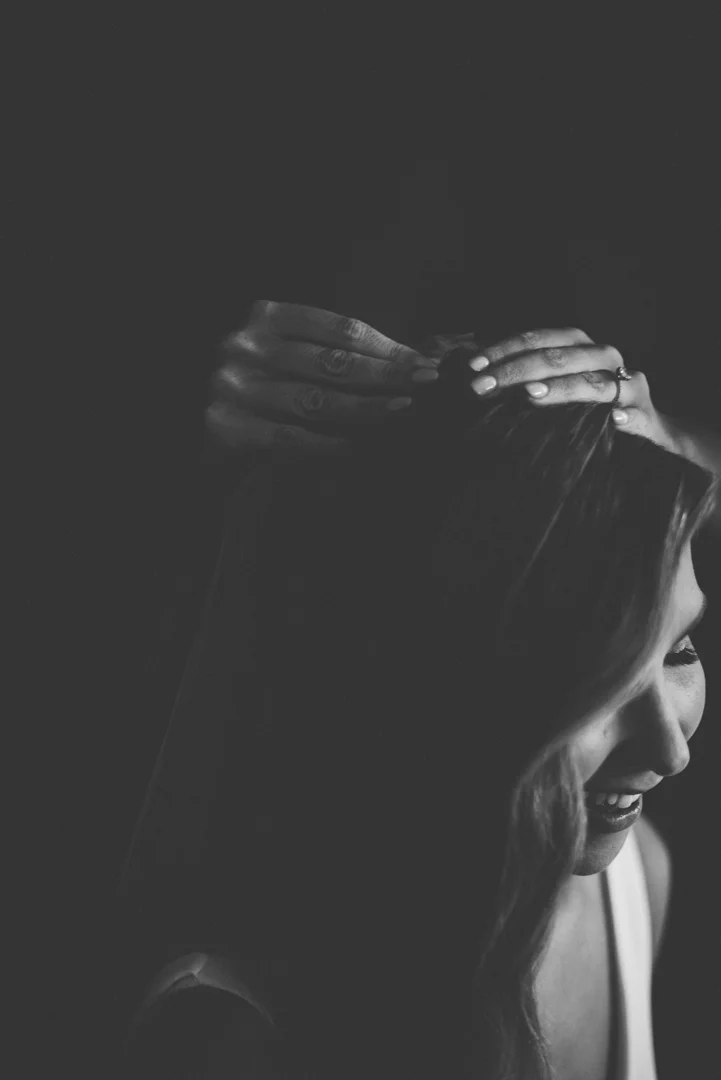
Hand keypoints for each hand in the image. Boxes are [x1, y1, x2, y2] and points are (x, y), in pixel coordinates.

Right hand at [204, 300, 439, 457]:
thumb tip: (405, 364)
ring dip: (366, 409)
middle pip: (332, 363)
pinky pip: (293, 439)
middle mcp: (248, 347)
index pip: (340, 330)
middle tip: (425, 386)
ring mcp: (236, 388)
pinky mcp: (228, 428)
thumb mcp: (287, 355)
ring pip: (316, 401)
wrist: (198, 426)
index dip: (386, 348)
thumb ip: (333, 354)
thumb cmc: (258, 389)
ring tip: (404, 413)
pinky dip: (332, 445)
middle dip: (385, 376)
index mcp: (268, 317)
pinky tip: (363, 448)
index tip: (423, 364)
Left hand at [467, 326, 683, 454]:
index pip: (538, 340)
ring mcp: (626, 385)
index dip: (504, 350)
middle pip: (558, 358)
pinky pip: (636, 416)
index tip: (473, 367)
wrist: (642, 428)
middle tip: (481, 387)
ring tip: (531, 395)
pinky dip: (626, 417)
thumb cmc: (585, 407)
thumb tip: (471, 373)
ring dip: (561, 389)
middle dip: (516, 371)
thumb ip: (522, 377)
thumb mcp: (555, 387)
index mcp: (579, 345)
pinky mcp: (645, 415)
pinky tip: (614, 420)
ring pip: (593, 384)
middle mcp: (603, 357)